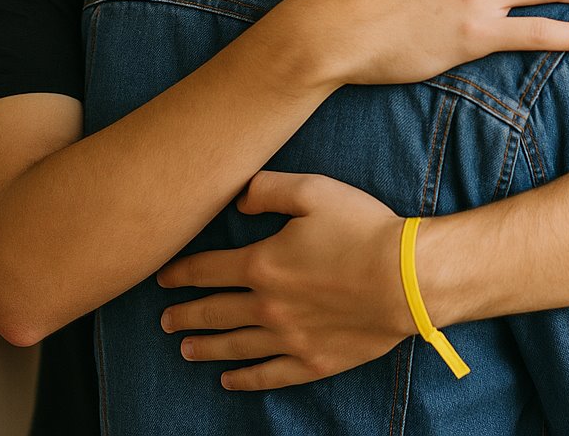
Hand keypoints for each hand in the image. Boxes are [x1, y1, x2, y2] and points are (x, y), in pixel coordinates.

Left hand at [158, 171, 410, 389]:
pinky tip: (229, 380)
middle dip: (185, 315)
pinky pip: (269, 376)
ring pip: (235, 346)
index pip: (207, 270)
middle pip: (214, 312)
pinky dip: (245, 379)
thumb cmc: (362, 229)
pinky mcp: (314, 361)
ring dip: (206, 347)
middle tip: (165, 321)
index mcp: (262, 264)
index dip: (179, 274)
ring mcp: (289, 339)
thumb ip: (270, 189)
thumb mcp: (314, 191)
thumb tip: (238, 198)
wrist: (407, 278)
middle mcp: (267, 307)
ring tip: (184, 349)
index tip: (162, 279)